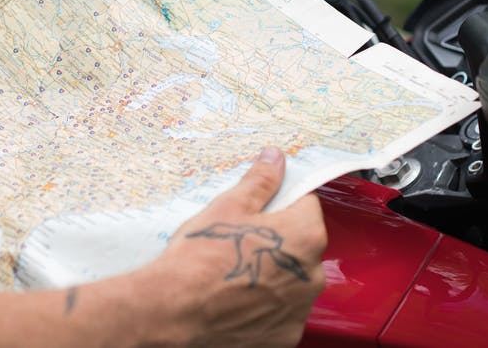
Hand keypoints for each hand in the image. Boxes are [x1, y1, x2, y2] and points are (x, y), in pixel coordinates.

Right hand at [135, 147, 326, 346]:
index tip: (256, 211)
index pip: (306, 205)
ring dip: (271, 276)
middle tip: (238, 242)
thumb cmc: (201, 257)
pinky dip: (264, 307)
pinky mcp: (284, 335)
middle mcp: (312, 274)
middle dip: (275, 241)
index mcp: (305, 235)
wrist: (175, 311)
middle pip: (300, 246)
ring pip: (290, 281)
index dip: (279, 203)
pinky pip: (280, 313)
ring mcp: (299, 309)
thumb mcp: (228, 207)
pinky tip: (236, 301)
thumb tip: (275, 157)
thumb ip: (260, 182)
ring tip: (232, 274)